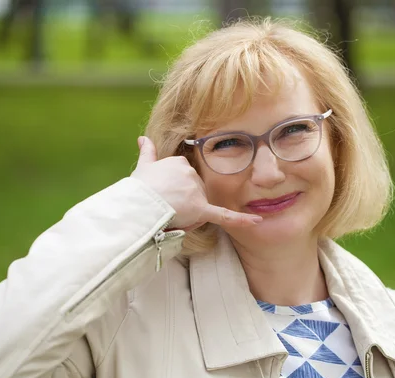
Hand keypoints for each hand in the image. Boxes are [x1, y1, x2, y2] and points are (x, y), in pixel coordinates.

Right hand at [130, 136, 262, 230]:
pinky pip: (223, 216)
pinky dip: (240, 219)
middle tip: (165, 208)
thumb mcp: (143, 167)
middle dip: (184, 204)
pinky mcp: (201, 209)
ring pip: (199, 208)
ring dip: (188, 215)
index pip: (185, 181)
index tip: (164, 196)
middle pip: (194, 194)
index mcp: (180, 163)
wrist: (138, 205)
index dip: (176, 192)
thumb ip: (147, 152)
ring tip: (170, 215)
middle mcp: (192, 174)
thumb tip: (143, 138)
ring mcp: (197, 191)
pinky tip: (256, 221)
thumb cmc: (139, 189)